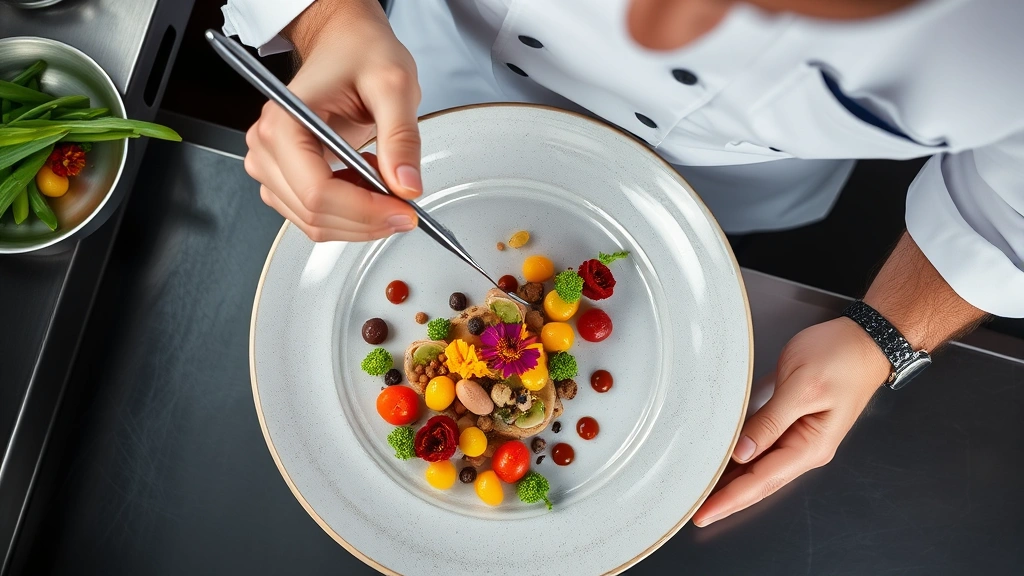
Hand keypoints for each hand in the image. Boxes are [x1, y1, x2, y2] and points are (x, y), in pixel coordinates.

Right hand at [244, 0, 421, 241]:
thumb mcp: (394, 85)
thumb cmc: (360, 54)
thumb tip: (406, 186)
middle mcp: (266, 147)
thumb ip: (401, 137)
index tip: (403, 210)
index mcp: (283, 122)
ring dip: (358, 219)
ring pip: (314, 222)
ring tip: (384, 183)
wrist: (344, 44)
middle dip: (367, 220)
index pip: (317, 191)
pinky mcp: (284, 179)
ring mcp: (271, 166)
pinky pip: (314, 216)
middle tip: (406, 206)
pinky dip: (348, 214)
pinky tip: (367, 185)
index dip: (364, 211)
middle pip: (314, 213)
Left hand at [692, 316, 890, 526]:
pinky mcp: (792, 421)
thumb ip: (771, 421)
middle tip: (695, 509)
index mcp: (810, 446)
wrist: (864, 340)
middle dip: (727, 498)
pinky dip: (742, 455)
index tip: (704, 513)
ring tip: (702, 490)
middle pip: (759, 481)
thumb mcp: (801, 387)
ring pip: (759, 466)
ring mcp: (800, 436)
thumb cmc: (841, 357)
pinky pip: (763, 446)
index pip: (762, 481)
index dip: (730, 499)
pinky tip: (724, 459)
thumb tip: (742, 451)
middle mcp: (805, 448)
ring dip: (732, 480)